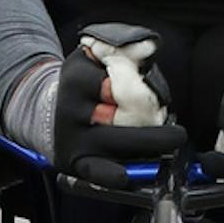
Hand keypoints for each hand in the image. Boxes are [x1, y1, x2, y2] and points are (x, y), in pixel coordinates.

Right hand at [52, 26, 185, 189]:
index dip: (144, 93)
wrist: (45, 114)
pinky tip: (132, 175)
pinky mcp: (75, 163)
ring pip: (118, 146)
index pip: (118, 84)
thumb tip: (151, 47)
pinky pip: (99, 174)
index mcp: (77, 80)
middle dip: (154, 127)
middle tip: (178, 135)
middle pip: (123, 117)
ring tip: (167, 148)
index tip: (155, 97)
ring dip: (148, 148)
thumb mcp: (92, 57)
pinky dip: (118, 176)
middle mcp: (72, 111)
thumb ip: (123, 49)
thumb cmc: (80, 85)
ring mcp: (74, 139)